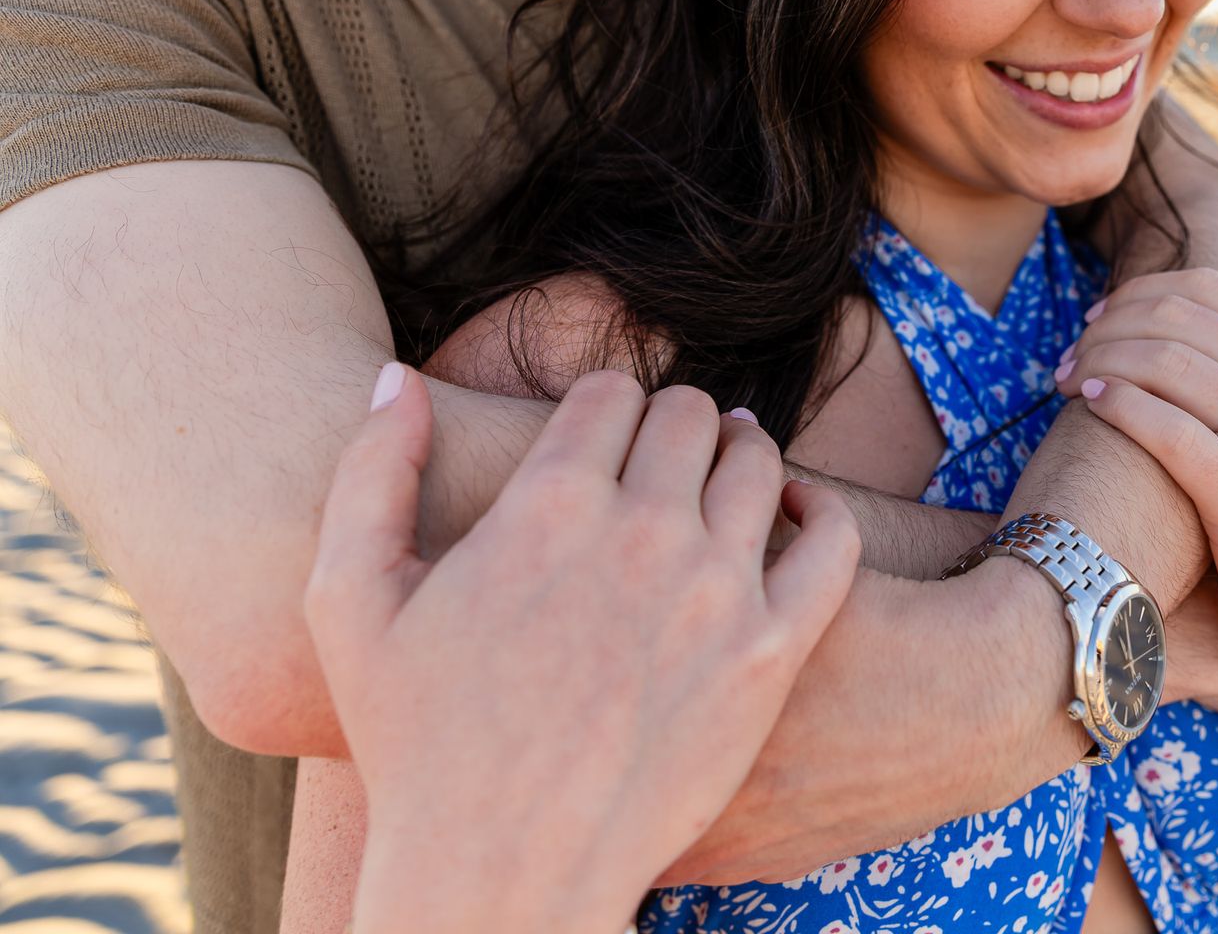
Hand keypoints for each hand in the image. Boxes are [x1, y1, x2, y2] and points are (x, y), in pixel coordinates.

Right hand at [305, 366, 860, 933]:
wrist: (504, 874)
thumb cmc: (416, 746)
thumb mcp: (352, 601)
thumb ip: (372, 472)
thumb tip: (399, 375)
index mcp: (548, 505)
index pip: (612, 392)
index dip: (605, 404)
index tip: (602, 435)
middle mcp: (642, 531)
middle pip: (690, 415)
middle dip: (672, 423)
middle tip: (666, 452)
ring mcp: (718, 590)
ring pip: (759, 464)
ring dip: (742, 454)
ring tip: (727, 472)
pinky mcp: (773, 652)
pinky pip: (833, 540)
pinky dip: (820, 510)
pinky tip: (794, 518)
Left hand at [1055, 263, 1217, 691]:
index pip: (1212, 292)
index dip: (1142, 293)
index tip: (1099, 318)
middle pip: (1185, 320)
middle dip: (1113, 322)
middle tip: (1072, 347)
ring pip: (1173, 366)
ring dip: (1103, 358)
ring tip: (1066, 376)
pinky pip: (1172, 433)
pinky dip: (1122, 404)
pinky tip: (1089, 400)